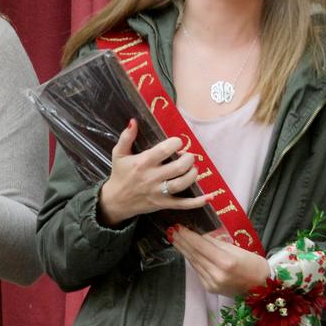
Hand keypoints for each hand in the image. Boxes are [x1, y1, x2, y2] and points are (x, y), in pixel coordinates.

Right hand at [98, 119, 214, 226]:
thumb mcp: (119, 154)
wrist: (116, 201)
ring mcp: (159, 192)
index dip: (176, 143)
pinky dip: (197, 202)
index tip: (178, 142)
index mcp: (143, 163)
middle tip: (188, 156)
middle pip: (178, 168)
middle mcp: (152, 177)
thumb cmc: (120, 174)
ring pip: (182, 184)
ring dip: (192, 175)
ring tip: (193, 168)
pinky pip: (183, 204)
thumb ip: (126, 137)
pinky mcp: (164, 204)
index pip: (164, 151)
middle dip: (188, 159)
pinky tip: (209, 196)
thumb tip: (133, 121)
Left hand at [171, 225, 269, 296]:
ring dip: (184, 250)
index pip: (201, 246)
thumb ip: (217, 243)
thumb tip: (200, 235)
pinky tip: (186, 251)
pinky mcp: (210, 288)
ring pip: (194, 262)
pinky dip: (191, 260)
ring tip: (175, 238)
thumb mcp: (238, 249)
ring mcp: (212, 283)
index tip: (179, 226)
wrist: (261, 288)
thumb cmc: (253, 265)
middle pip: (194, 254)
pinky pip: (198, 270)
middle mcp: (216, 274)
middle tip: (171, 230)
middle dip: (182, 241)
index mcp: (226, 262)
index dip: (188, 236)